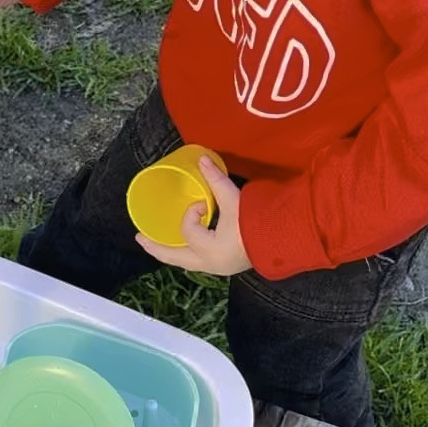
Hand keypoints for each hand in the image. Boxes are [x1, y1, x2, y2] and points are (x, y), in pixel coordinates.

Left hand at [136, 157, 252, 275]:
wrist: (288, 240)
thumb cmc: (258, 223)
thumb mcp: (235, 201)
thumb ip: (217, 181)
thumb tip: (202, 159)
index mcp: (210, 250)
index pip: (188, 230)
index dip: (192, 213)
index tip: (203, 203)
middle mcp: (211, 264)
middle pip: (175, 258)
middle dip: (156, 247)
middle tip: (139, 237)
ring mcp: (219, 268)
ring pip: (187, 263)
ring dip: (172, 252)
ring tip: (158, 244)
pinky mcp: (228, 265)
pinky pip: (199, 261)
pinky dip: (187, 254)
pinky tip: (185, 247)